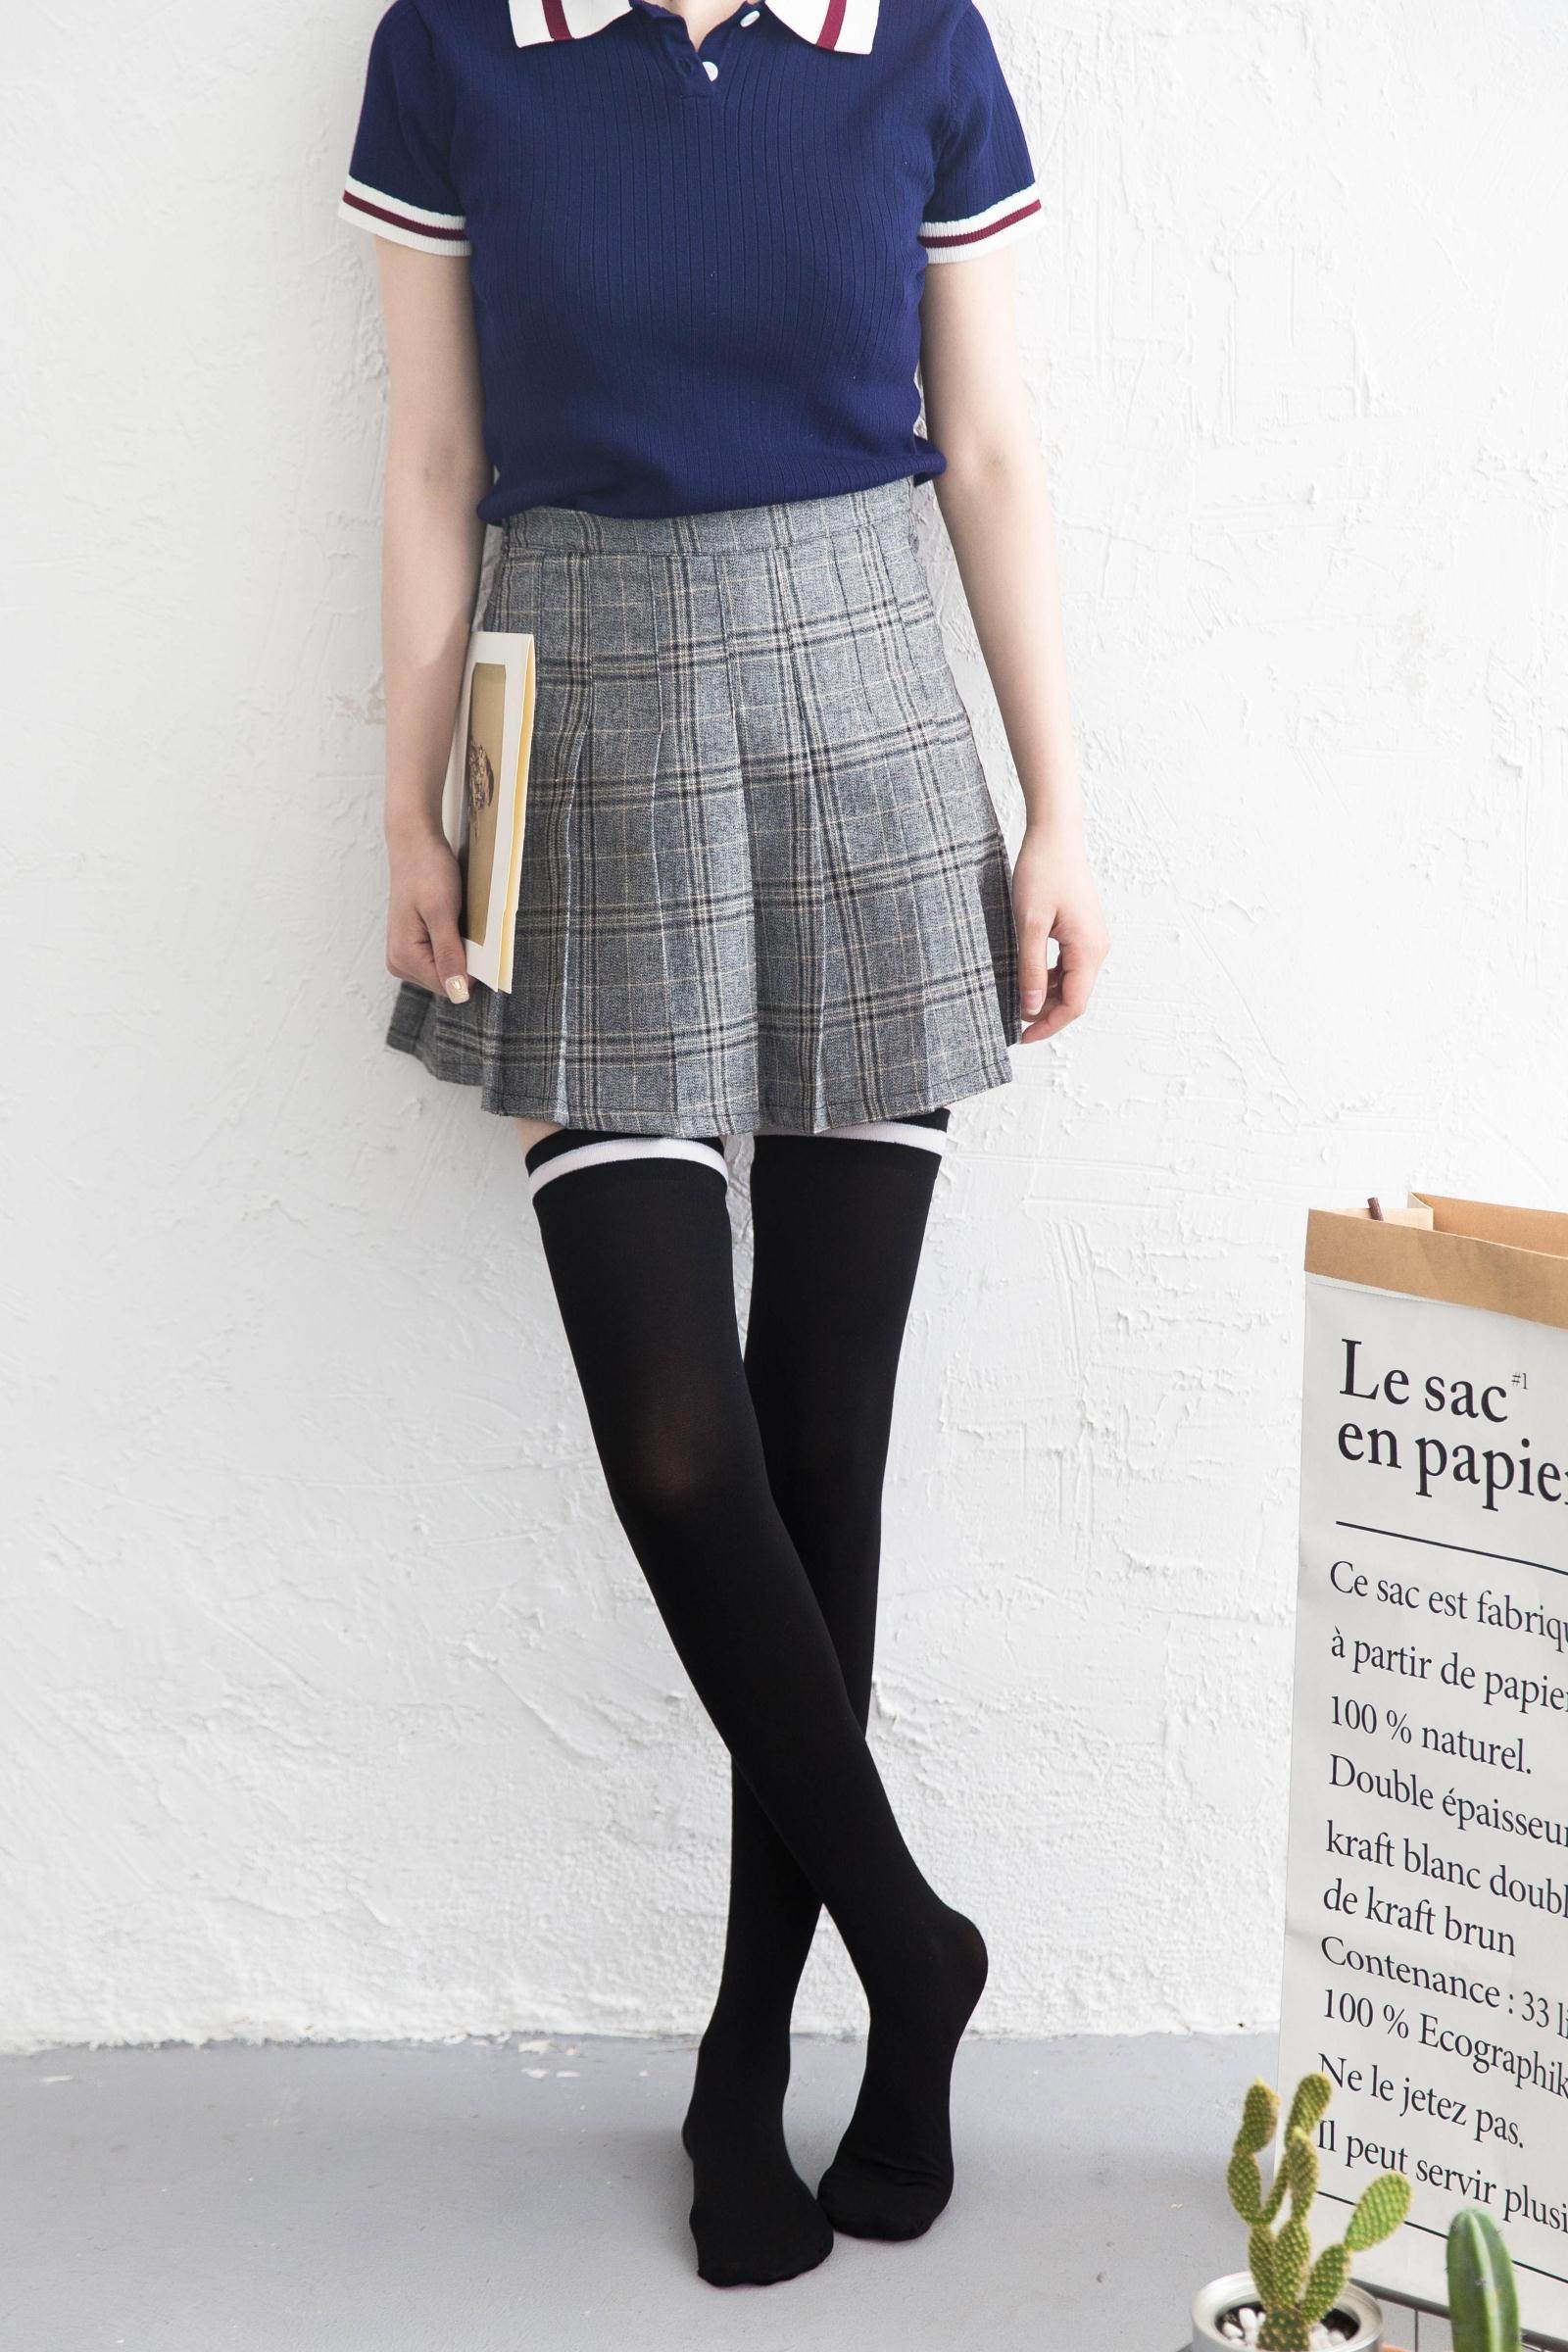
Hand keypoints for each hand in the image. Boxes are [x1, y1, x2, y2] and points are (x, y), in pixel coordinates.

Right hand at [386, 831, 470, 1003]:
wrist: (415, 845)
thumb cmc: (428, 872)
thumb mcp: (442, 912)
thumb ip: (448, 954)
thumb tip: (457, 993)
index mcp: (403, 958)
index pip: (449, 987)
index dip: (471, 970)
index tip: (480, 942)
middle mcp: (399, 963)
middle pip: (446, 981)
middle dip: (463, 960)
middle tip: (464, 925)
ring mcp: (404, 955)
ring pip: (446, 971)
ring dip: (459, 951)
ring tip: (456, 921)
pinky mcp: (412, 946)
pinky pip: (441, 958)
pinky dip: (454, 944)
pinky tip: (452, 922)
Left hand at [1013, 825, 1108, 1044]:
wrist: (1055, 835)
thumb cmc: (1041, 872)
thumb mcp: (1029, 924)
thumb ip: (1030, 969)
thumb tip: (1030, 1008)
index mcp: (1088, 949)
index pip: (1074, 1004)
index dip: (1048, 1025)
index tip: (1021, 1037)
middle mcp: (1097, 947)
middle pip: (1075, 996)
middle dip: (1046, 1014)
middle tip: (1013, 1023)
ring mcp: (1092, 939)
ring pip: (1071, 982)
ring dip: (1046, 996)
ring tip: (1016, 1000)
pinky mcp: (1082, 931)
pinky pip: (1068, 965)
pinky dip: (1049, 977)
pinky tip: (1026, 977)